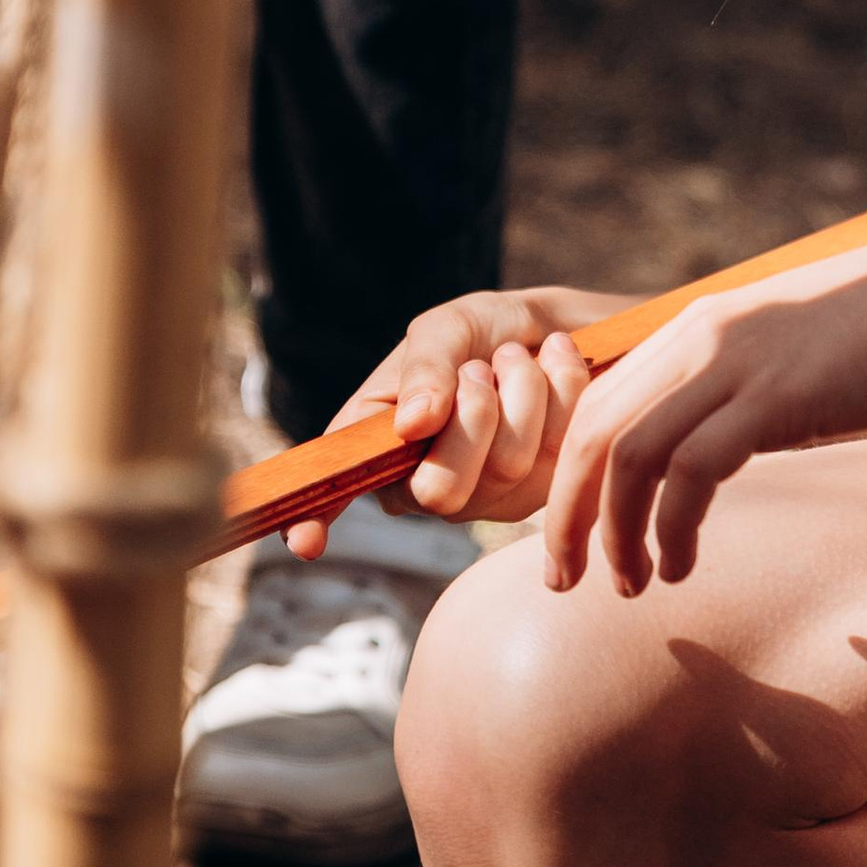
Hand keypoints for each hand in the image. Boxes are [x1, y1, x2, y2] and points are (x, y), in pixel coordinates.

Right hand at [279, 287, 606, 557]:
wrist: (564, 325)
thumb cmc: (489, 330)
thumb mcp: (447, 330)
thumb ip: (426, 367)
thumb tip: (412, 425)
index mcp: (384, 447)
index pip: (338, 491)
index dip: (315, 518)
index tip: (302, 542)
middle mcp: (429, 486)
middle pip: (440, 490)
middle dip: (470, 413)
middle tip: (479, 369)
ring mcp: (491, 497)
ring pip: (508, 464)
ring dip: (521, 385)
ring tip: (517, 358)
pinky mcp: (548, 490)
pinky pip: (558, 447)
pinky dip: (560, 383)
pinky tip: (556, 361)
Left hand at [540, 221, 866, 597]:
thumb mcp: (796, 349)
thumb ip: (747, 385)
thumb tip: (723, 445)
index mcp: (700, 325)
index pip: (597, 403)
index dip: (571, 476)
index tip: (574, 535)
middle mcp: (701, 336)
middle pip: (591, 432)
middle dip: (567, 515)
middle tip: (564, 580)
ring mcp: (735, 363)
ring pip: (626, 456)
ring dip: (612, 533)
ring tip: (628, 586)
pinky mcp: (776, 396)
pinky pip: (690, 472)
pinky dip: (670, 529)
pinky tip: (682, 568)